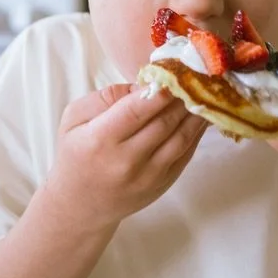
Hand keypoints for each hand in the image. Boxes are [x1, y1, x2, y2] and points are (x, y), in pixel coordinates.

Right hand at [42, 84, 207, 231]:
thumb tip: (142, 86)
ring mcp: (148, 176)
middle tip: (195, 75)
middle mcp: (126, 161)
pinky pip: (186, 154)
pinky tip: (202, 114)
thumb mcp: (73, 119)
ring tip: (204, 91)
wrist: (80, 205)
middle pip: (163, 123)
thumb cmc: (75, 155)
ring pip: (181, 139)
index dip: (159, 92)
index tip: (174, 72)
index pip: (136, 111)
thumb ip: (104, 98)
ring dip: (196, 113)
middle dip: (182, 96)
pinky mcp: (163, 184)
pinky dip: (196, 133)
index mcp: (100, 140)